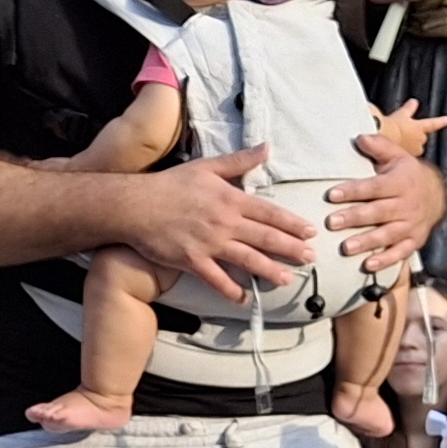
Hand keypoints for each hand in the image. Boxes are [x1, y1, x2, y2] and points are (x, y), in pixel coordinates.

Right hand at [119, 149, 316, 299]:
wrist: (136, 205)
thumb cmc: (171, 184)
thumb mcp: (207, 166)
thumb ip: (240, 160)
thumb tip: (267, 148)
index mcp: (231, 199)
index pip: (270, 212)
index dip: (292, 223)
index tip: (310, 231)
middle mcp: (225, 223)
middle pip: (265, 238)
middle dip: (291, 249)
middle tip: (310, 258)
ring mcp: (209, 244)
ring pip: (247, 260)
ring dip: (269, 271)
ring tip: (286, 279)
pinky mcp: (192, 261)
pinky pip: (216, 279)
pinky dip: (230, 290)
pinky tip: (243, 298)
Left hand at [328, 122, 446, 281]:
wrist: (436, 194)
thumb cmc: (407, 174)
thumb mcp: (397, 156)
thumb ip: (379, 147)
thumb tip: (359, 137)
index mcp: (400, 183)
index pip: (374, 187)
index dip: (353, 191)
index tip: (331, 194)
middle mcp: (406, 205)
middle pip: (378, 212)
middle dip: (354, 218)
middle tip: (331, 223)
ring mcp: (410, 225)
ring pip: (387, 234)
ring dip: (366, 242)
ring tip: (346, 248)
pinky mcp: (414, 241)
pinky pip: (400, 252)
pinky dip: (385, 260)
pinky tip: (368, 266)